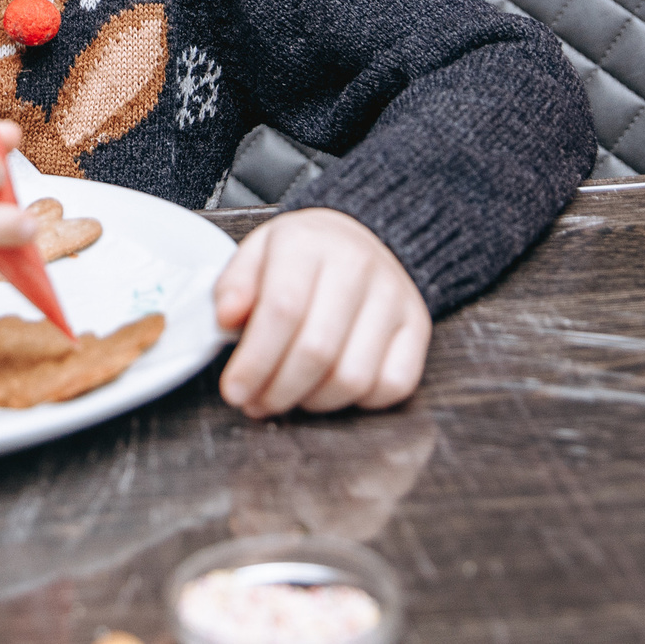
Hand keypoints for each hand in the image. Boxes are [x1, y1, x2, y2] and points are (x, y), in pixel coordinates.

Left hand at [214, 208, 430, 416]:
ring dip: (314, 402)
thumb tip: (226, 319)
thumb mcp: (255, 254)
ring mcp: (394, 296)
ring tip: (289, 395)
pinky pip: (393, 385)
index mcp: (307, 242)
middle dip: (278, 391)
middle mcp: (357, 265)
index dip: (255, 361)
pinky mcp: (419, 325)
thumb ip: (234, 286)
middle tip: (256, 403)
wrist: (356, 240)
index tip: (235, 390)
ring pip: (354, 376)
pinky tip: (331, 388)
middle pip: (317, 350)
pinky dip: (359, 402)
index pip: (282, 310)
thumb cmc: (299, 257)